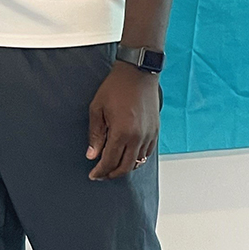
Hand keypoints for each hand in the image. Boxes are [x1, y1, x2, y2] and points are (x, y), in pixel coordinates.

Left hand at [86, 62, 159, 180]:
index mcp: (122, 133)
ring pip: (138, 162)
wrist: (137, 74)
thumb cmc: (116, 87)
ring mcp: (149, 135)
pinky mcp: (156, 131)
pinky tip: (128, 158)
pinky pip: (147, 153)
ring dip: (125, 168)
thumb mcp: (97, 109)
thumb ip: (95, 135)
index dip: (100, 171)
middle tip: (101, 175)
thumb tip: (92, 154)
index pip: (110, 161)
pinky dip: (137, 159)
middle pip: (126, 167)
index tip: (93, 175)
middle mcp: (139, 137)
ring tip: (113, 168)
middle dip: (112, 174)